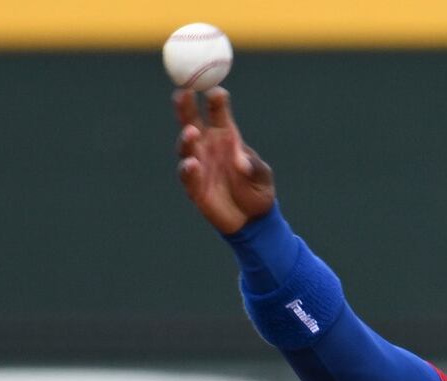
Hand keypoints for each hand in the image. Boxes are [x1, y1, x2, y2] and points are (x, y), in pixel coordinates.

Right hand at [175, 86, 276, 234]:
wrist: (251, 219)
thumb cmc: (258, 190)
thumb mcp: (263, 176)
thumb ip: (253, 166)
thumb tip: (241, 163)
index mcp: (227, 135)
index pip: (218, 113)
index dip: (215, 101)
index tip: (216, 93)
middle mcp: (208, 146)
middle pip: (192, 121)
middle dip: (186, 107)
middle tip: (184, 93)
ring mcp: (199, 165)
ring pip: (186, 146)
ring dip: (186, 138)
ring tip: (191, 132)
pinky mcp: (193, 186)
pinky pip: (187, 175)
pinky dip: (188, 169)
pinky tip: (192, 164)